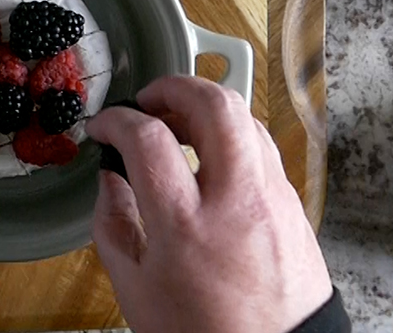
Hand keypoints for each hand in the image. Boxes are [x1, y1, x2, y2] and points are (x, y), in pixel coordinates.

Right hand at [88, 76, 331, 332]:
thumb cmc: (201, 332)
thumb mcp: (134, 287)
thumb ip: (111, 224)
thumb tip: (109, 179)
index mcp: (184, 224)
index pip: (148, 138)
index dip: (116, 120)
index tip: (103, 126)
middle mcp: (234, 199)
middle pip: (213, 104)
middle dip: (174, 86)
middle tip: (148, 101)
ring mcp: (270, 197)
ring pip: (245, 116)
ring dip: (204, 107)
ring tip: (176, 125)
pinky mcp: (291, 203)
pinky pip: (260, 145)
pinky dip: (229, 134)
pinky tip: (208, 155)